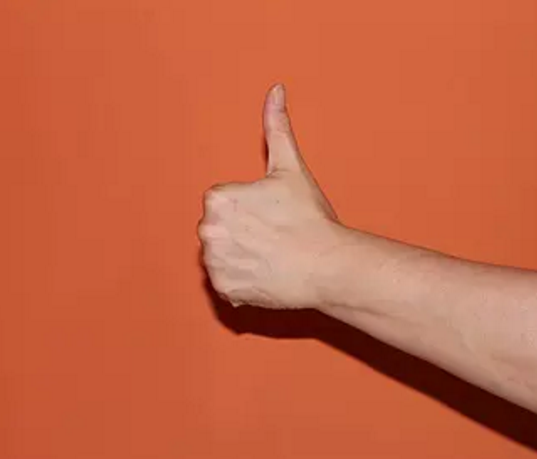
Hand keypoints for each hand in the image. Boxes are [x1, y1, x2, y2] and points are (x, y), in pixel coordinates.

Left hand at [199, 83, 345, 308]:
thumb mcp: (291, 167)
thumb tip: (275, 89)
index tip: (273, 215)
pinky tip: (266, 274)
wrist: (329, 265)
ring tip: (272, 256)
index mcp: (218, 199)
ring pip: (222, 256)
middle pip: (220, 229)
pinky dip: (242, 282)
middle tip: (275, 237)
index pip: (224, 202)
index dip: (251, 208)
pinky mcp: (225, 290)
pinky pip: (227, 283)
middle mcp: (208, 231)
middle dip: (242, 232)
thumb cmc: (310, 218)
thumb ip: (276, 127)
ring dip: (241, 257)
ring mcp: (215, 264)